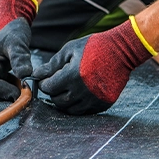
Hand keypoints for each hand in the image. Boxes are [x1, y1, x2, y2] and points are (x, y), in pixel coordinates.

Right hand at [0, 18, 32, 100]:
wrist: (10, 26)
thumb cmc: (12, 33)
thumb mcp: (17, 43)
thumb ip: (20, 59)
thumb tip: (26, 77)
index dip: (6, 91)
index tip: (22, 91)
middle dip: (7, 96)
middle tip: (24, 91)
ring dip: (9, 95)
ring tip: (21, 85)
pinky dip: (9, 92)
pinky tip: (18, 83)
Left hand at [33, 17, 154, 114]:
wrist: (121, 51)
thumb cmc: (93, 47)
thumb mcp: (70, 50)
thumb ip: (52, 64)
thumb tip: (37, 75)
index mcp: (72, 76)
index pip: (49, 88)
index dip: (44, 83)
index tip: (45, 79)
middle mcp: (83, 91)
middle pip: (58, 101)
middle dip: (53, 93)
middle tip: (55, 83)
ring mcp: (94, 100)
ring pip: (70, 110)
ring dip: (65, 100)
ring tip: (67, 88)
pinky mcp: (103, 104)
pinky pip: (85, 111)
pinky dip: (78, 104)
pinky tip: (78, 93)